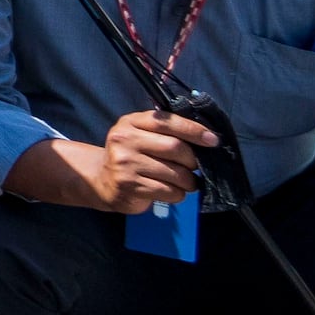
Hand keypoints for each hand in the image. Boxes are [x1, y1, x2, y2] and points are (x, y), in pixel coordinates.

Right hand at [93, 106, 215, 212]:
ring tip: (185, 181)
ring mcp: (125, 163)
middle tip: (193, 166)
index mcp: (131, 122)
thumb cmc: (131, 155)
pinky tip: (171, 190)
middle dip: (192, 160)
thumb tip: (206, 138)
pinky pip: (168, 191)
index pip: (167, 121)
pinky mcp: (129, 185)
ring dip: (188, 181)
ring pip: (175, 173)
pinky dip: (178, 194)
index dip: (193, 130)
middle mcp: (124, 140)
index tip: (213, 140)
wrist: (101, 180)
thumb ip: (164, 131)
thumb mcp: (140, 134)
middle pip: (175, 147)